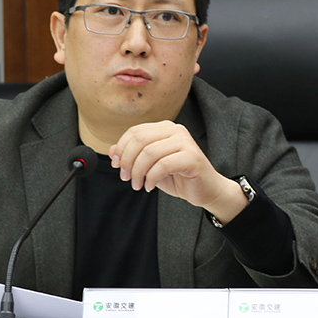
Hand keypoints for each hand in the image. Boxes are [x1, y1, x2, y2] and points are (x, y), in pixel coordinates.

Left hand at [109, 121, 247, 224]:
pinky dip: (152, 178)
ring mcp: (185, 142)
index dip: (121, 148)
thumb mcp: (150, 166)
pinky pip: (163, 165)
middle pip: (139, 140)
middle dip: (128, 161)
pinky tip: (150, 187)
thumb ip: (132, 156)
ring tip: (138, 185)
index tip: (117, 166)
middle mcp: (175, 130)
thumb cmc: (178, 176)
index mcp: (164, 128)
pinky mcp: (192, 157)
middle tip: (126, 178)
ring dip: (138, 172)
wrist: (206, 190)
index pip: (134, 132)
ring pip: (149, 153)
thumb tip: (111, 151)